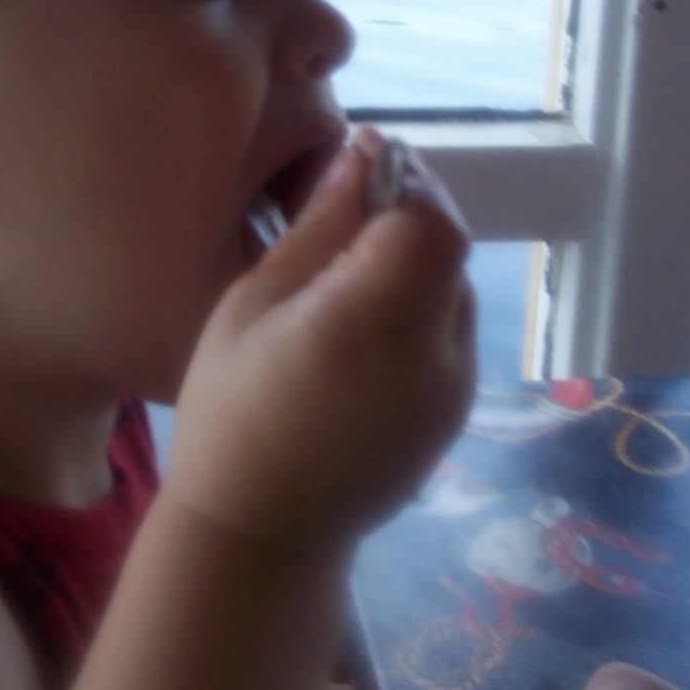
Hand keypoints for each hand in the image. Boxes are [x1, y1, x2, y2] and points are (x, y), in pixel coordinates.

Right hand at [167, 127, 475, 556]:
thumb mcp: (250, 309)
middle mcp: (425, 358)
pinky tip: (371, 319)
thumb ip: (317, 232)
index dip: (407, 182)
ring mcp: (452, 389)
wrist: (262, 533)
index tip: (365, 162)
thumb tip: (361, 157)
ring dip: (418, 255)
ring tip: (355, 265)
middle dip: (412, 207)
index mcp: (360, 329)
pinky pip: (454, 327)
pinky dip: (423, 301)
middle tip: (359, 198)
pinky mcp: (458, 409)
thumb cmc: (231, 415)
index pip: (430, 226)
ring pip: (457, 283)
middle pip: (451, 246)